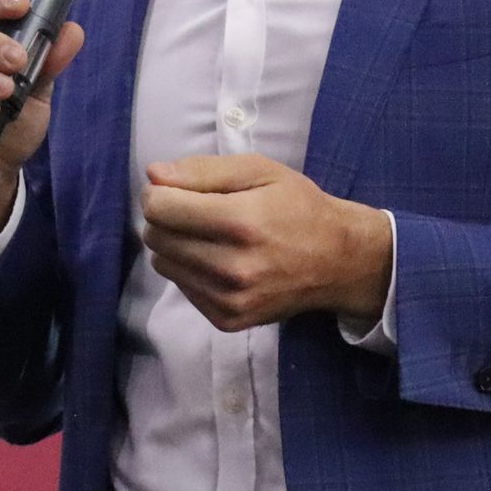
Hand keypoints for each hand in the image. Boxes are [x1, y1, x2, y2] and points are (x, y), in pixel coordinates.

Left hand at [141, 155, 392, 332]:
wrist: (338, 261)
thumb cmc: (298, 206)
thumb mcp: (259, 170)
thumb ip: (203, 170)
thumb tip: (153, 176)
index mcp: (241, 222)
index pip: (160, 209)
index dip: (158, 192)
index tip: (174, 189)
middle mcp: (233, 268)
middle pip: (156, 237)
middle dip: (165, 217)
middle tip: (194, 209)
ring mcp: (230, 300)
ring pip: (162, 264)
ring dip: (175, 244)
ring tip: (208, 234)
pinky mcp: (228, 320)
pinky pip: (182, 288)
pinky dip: (190, 270)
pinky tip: (219, 259)